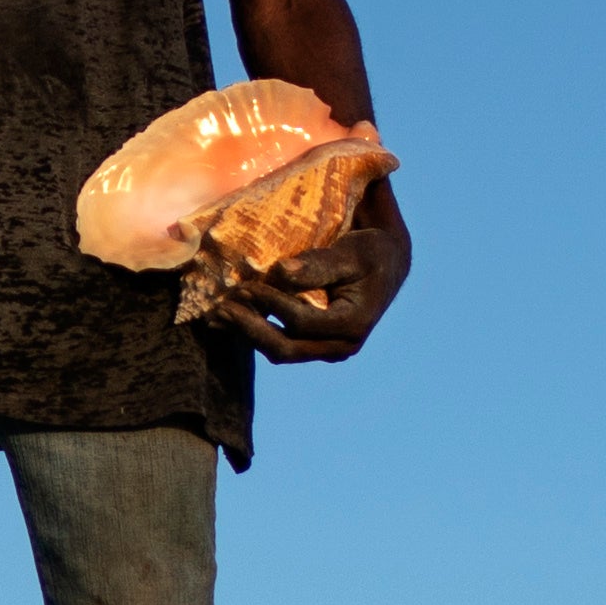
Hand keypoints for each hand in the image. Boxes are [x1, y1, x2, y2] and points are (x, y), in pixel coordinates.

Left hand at [214, 202, 405, 362]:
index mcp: (353, 325)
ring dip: (246, 335)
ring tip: (217, 315)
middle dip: (249, 329)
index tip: (246, 285)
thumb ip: (318, 264)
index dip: (270, 304)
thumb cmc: (371, 252)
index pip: (301, 321)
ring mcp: (327, 349)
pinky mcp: (314, 344)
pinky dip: (254, 333)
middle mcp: (341, 346)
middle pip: (286, 349)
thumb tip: (280, 272)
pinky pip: (280, 345)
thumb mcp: (352, 252)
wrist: (387, 265)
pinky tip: (229, 320)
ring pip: (279, 352)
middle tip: (221, 308)